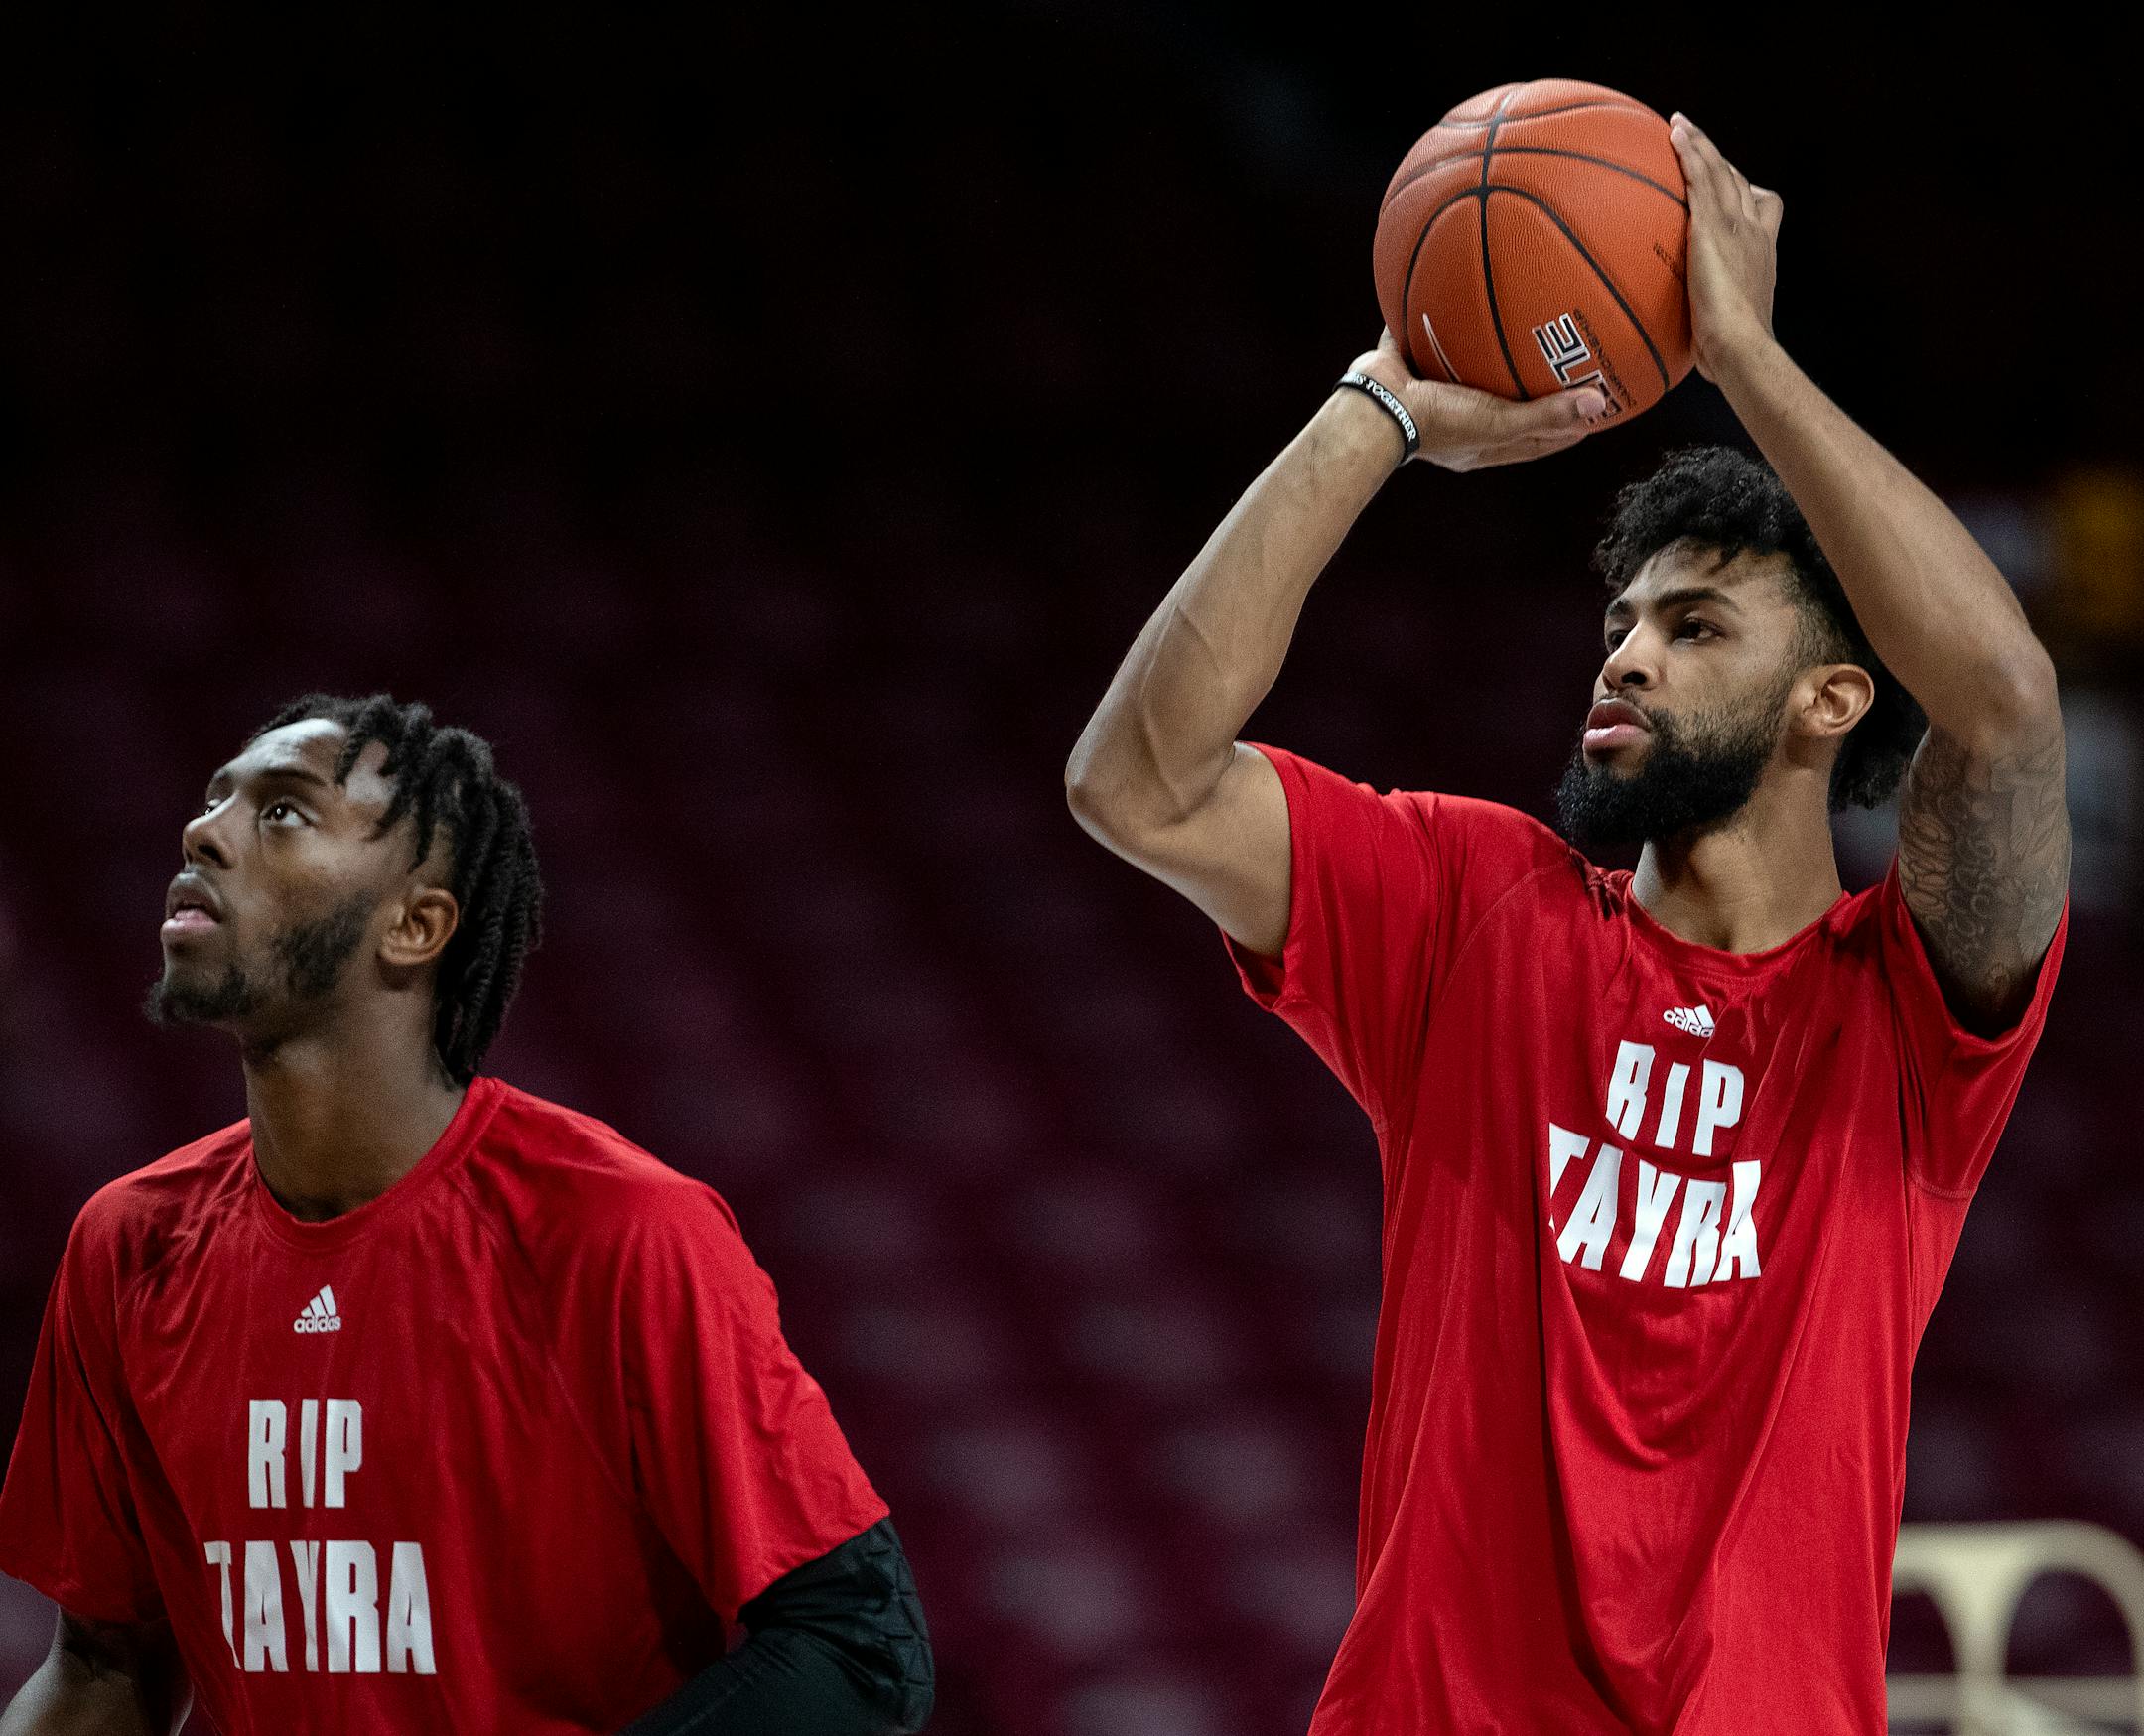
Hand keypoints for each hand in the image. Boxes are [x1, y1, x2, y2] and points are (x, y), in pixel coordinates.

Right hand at [1347, 328, 1603, 472]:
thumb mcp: (1498, 422)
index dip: (1567, 427)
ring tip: (1518, 327)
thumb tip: (1598, 403)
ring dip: (1490, 352)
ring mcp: (1433, 392)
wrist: (1375, 407)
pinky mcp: (1410, 362)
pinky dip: (1443, 316)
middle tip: (1569, 366)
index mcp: (1480, 443)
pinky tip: (1460, 293)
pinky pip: (1430, 334)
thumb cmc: (1436, 423)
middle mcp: (1459, 420)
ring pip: (1470, 369)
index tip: (1596, 408)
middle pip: (1506, 405)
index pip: (1534, 440)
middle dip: (1535, 390)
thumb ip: (1545, 414)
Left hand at [1667, 114, 1783, 382]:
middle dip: (1719, 160)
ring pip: (1721, 170)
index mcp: (1763, 251)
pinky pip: (1701, 177)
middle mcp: (1756, 230)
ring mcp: (1737, 225)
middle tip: (1698, 144)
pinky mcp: (1713, 226)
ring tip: (1679, 126)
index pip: (1762, 208)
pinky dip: (1690, 151)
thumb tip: (1695, 344)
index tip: (1733, 186)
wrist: (1741, 344)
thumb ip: (1715, 318)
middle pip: (1741, 181)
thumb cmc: (1734, 351)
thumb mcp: (1731, 326)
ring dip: (1701, 144)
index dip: (1747, 192)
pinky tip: (1674, 133)